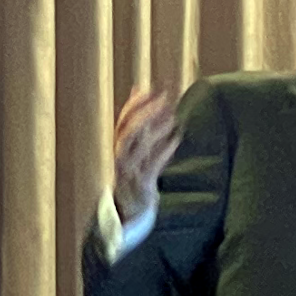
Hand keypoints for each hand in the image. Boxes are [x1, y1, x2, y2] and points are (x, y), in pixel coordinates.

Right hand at [113, 88, 180, 223]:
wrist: (130, 208)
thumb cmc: (136, 170)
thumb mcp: (135, 143)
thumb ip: (137, 117)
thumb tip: (138, 88)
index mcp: (119, 146)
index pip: (123, 121)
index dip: (136, 104)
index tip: (151, 88)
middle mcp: (120, 157)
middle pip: (127, 132)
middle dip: (145, 113)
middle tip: (164, 99)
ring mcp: (130, 171)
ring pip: (137, 148)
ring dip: (155, 130)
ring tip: (173, 118)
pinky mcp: (141, 185)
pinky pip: (151, 166)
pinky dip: (163, 152)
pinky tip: (176, 140)